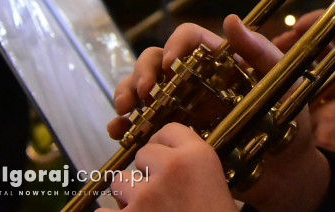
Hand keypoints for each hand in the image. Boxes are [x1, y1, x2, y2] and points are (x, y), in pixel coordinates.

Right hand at [108, 16, 330, 211]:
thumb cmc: (291, 120)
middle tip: (143, 93)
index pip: (188, 37)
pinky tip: (119, 131)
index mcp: (219, 61)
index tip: (171, 64)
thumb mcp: (282, 82)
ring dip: (126, 93)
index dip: (174, 44)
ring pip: (141, 88)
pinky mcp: (173, 134)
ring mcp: (181, 106)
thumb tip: (230, 20)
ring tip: (124, 111)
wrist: (286, 171)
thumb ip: (260, 52)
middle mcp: (195, 79)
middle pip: (156, 59)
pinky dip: (123, 124)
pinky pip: (140, 123)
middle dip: (142, 71)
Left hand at [108, 123, 236, 211]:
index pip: (169, 130)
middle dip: (147, 172)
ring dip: (129, 196)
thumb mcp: (214, 182)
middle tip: (161, 193)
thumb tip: (163, 156)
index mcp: (197, 156)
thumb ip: (191, 163)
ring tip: (147, 210)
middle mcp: (170, 168)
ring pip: (120, 181)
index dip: (165, 146)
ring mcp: (145, 196)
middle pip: (142, 154)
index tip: (166, 160)